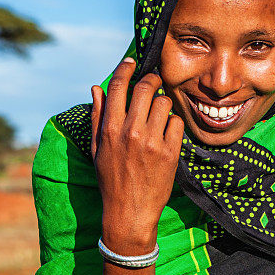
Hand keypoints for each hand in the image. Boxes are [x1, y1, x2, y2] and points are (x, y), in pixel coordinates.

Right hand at [90, 57, 183, 254]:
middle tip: (154, 81)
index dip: (126, 69)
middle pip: (145, 88)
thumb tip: (97, 87)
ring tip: (159, 113)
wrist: (129, 213)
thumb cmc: (110, 180)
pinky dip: (173, 125)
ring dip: (163, 103)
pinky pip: (176, 123)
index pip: (118, 86)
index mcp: (110, 129)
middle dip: (151, 79)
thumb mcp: (97, 148)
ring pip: (164, 103)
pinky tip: (167, 133)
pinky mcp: (170, 153)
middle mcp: (130, 132)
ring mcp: (152, 142)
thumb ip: (98, 116)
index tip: (132, 62)